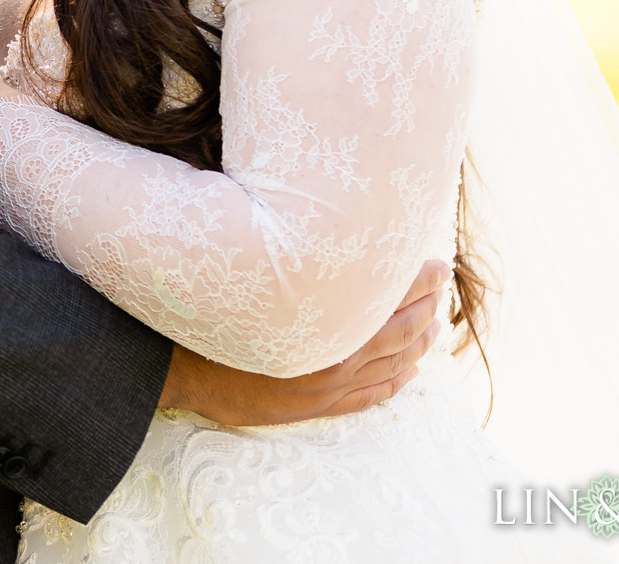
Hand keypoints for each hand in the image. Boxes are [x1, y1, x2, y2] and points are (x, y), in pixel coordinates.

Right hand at [159, 260, 449, 423]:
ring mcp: (325, 383)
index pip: (385, 294)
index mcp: (319, 314)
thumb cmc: (205, 310)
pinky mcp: (312, 405)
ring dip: (420, 343)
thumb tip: (302, 212)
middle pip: (398, 328)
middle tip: (444, 284)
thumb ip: (278, 245)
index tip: (434, 260)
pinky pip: (368, 397)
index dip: (414, 278)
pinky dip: (395, 383)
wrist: (173, 365)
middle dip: (428, 305)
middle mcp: (332, 352)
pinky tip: (411, 372)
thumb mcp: (244, 267)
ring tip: (438, 327)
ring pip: (391, 364)